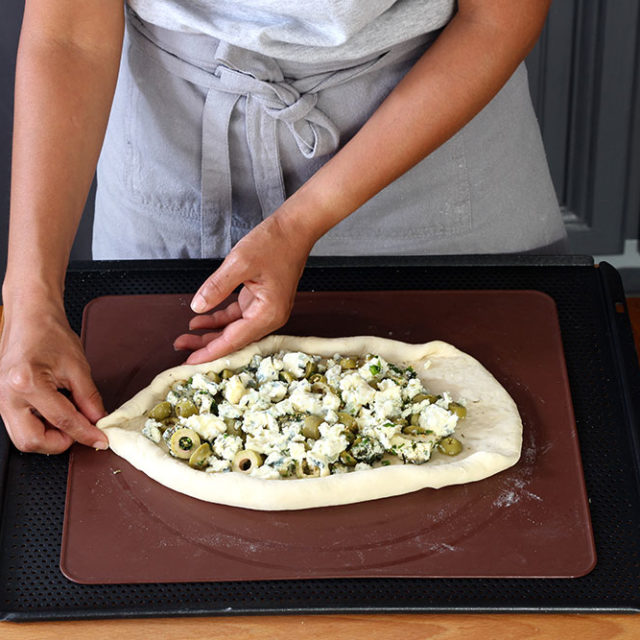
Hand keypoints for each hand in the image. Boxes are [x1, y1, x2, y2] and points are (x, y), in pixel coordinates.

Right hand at [0, 302, 107, 453]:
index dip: (85, 434)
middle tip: (80, 431)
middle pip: (30, 441)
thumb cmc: (49, 333)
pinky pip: (20, 424)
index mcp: (27, 383)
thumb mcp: (78, 367)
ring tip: (69, 417)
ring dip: (49, 435)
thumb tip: (98, 420)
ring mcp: (1, 399)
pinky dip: (40, 425)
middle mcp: (8, 395)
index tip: (100, 439)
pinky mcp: (2, 401)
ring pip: (23, 437)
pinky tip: (55, 411)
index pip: (62, 421)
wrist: (30, 317)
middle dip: (58, 442)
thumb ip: (89, 399)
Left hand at [174, 214, 312, 363]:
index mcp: (268, 313)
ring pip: (234, 330)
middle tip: (180, 347)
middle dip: (207, 345)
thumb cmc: (274, 243)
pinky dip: (219, 320)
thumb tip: (198, 306)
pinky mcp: (260, 302)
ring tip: (185, 337)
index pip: (235, 340)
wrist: (294, 229)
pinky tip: (200, 320)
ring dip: (211, 334)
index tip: (190, 362)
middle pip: (234, 339)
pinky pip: (237, 317)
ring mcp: (266, 310)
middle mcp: (270, 317)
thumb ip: (217, 287)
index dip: (211, 352)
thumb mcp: (240, 263)